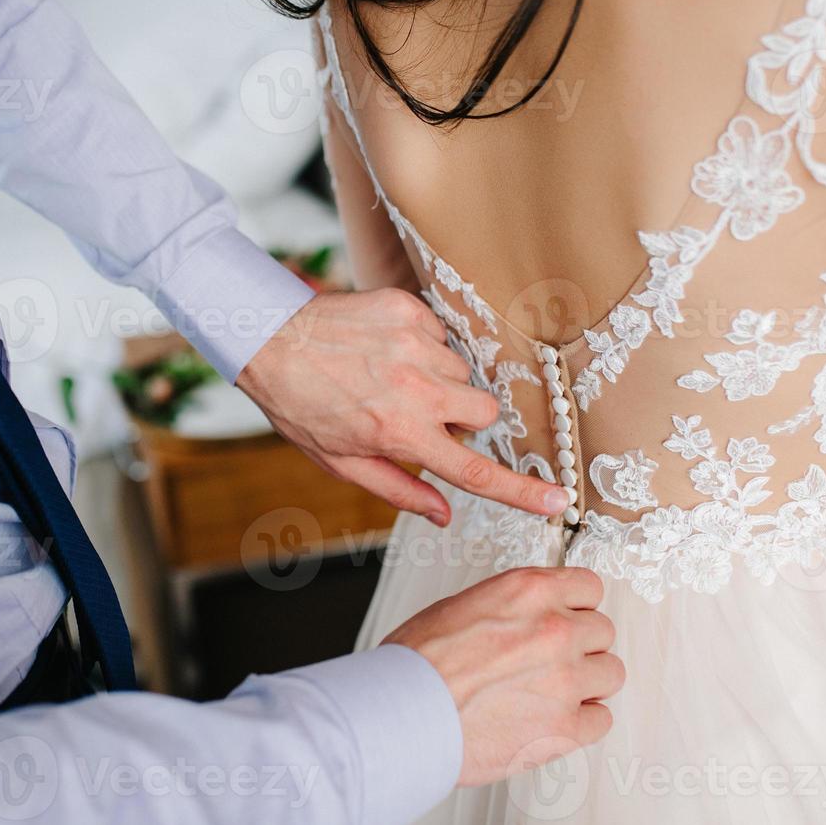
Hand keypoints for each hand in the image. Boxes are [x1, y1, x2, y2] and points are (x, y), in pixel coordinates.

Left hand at [237, 289, 567, 524]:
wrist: (267, 339)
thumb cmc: (300, 407)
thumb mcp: (341, 463)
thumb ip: (400, 489)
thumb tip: (444, 514)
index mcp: (400, 433)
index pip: (475, 471)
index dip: (522, 492)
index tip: (558, 501)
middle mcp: (415, 389)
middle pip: (484, 410)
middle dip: (465, 418)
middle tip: (426, 417)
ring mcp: (415, 344)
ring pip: (461, 372)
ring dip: (440, 381)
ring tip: (392, 377)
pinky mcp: (409, 310)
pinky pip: (442, 335)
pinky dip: (423, 346)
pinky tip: (386, 349)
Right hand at [383, 566, 622, 785]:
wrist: (403, 712)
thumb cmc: (418, 663)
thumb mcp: (463, 605)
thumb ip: (513, 608)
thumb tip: (530, 617)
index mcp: (529, 591)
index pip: (590, 587)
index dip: (577, 606)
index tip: (569, 618)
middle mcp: (555, 629)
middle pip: (603, 631)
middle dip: (581, 645)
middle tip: (554, 660)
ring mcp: (565, 679)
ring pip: (611, 673)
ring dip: (588, 682)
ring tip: (555, 691)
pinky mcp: (564, 727)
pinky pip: (601, 719)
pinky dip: (582, 722)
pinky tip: (554, 720)